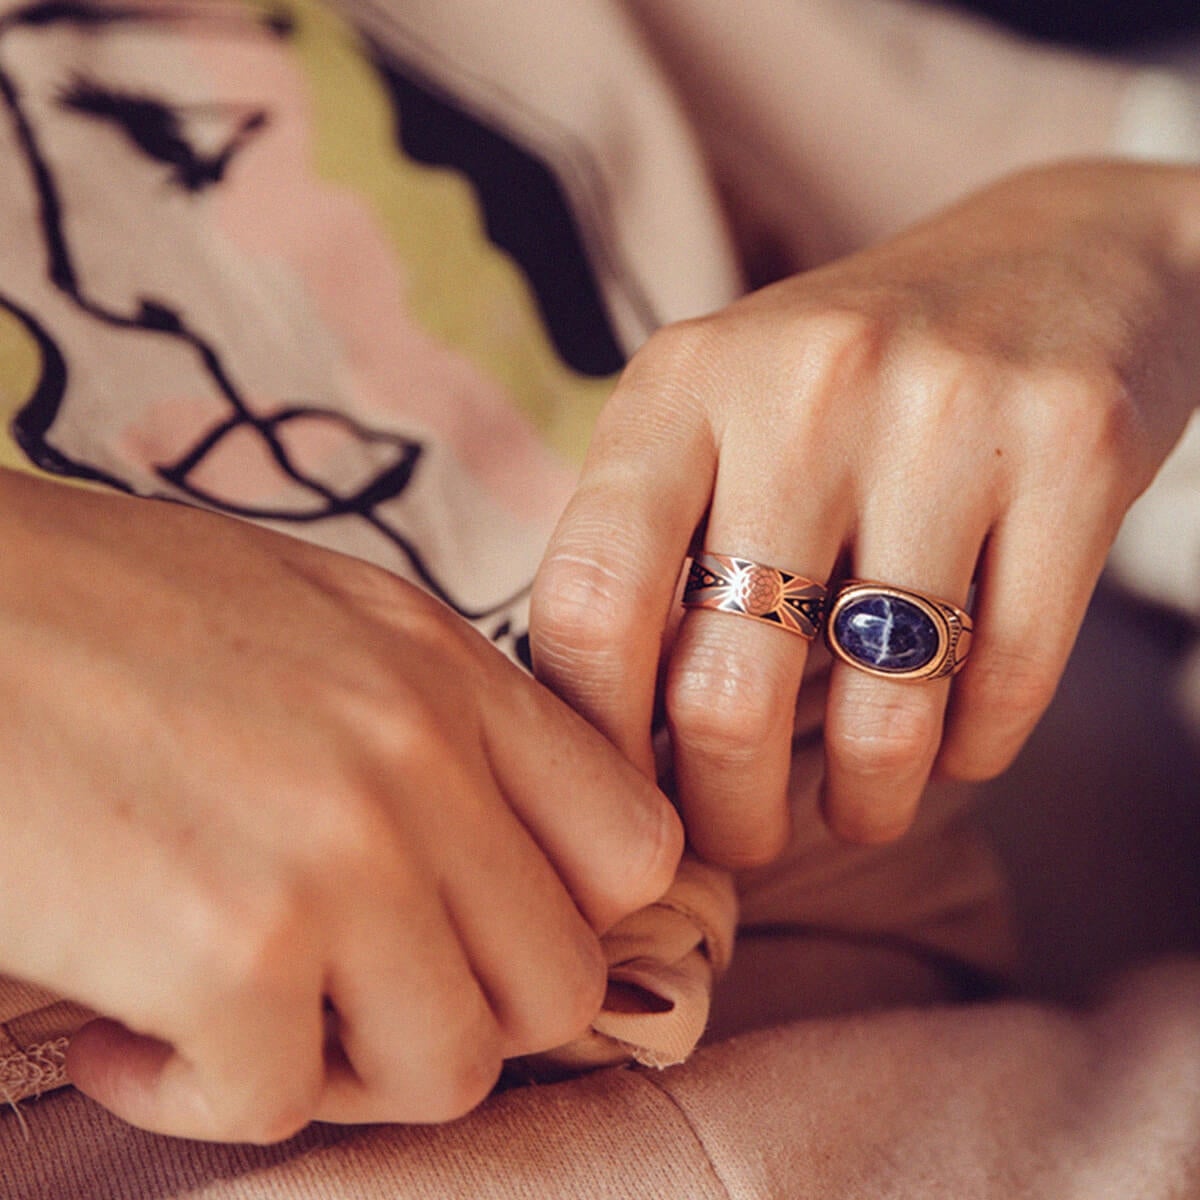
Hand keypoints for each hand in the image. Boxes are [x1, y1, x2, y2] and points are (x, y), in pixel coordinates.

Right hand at [0, 468, 681, 1141]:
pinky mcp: (231, 948)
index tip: (480, 931)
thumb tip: (492, 845)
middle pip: (558, 984)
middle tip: (352, 995)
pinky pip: (276, 1101)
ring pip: (449, 1067)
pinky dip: (202, 1091)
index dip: (576, 917)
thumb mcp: (316, 619)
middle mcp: (423, 759)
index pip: (636, 848)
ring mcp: (342, 853)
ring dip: (346, 1071)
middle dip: (462, 1015)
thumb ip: (430, 722)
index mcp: (451, 676)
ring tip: (246, 1013)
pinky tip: (132, 1025)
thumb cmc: (107, 611)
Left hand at [532, 162, 1199, 862]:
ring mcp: (947, 414)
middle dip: (727, 811)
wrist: (1057, 259)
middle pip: (725, 687)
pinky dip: (971, 750)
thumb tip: (604, 745)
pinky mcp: (1076, 451)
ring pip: (880, 707)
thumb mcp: (722, 414)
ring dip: (863, 800)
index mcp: (683, 382)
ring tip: (857, 809)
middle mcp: (804, 384)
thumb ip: (652, 546)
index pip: (588, 600)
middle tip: (740, 839)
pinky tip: (951, 745)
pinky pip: (1009, 681)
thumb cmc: (851, 380)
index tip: (625, 796)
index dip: (597, 738)